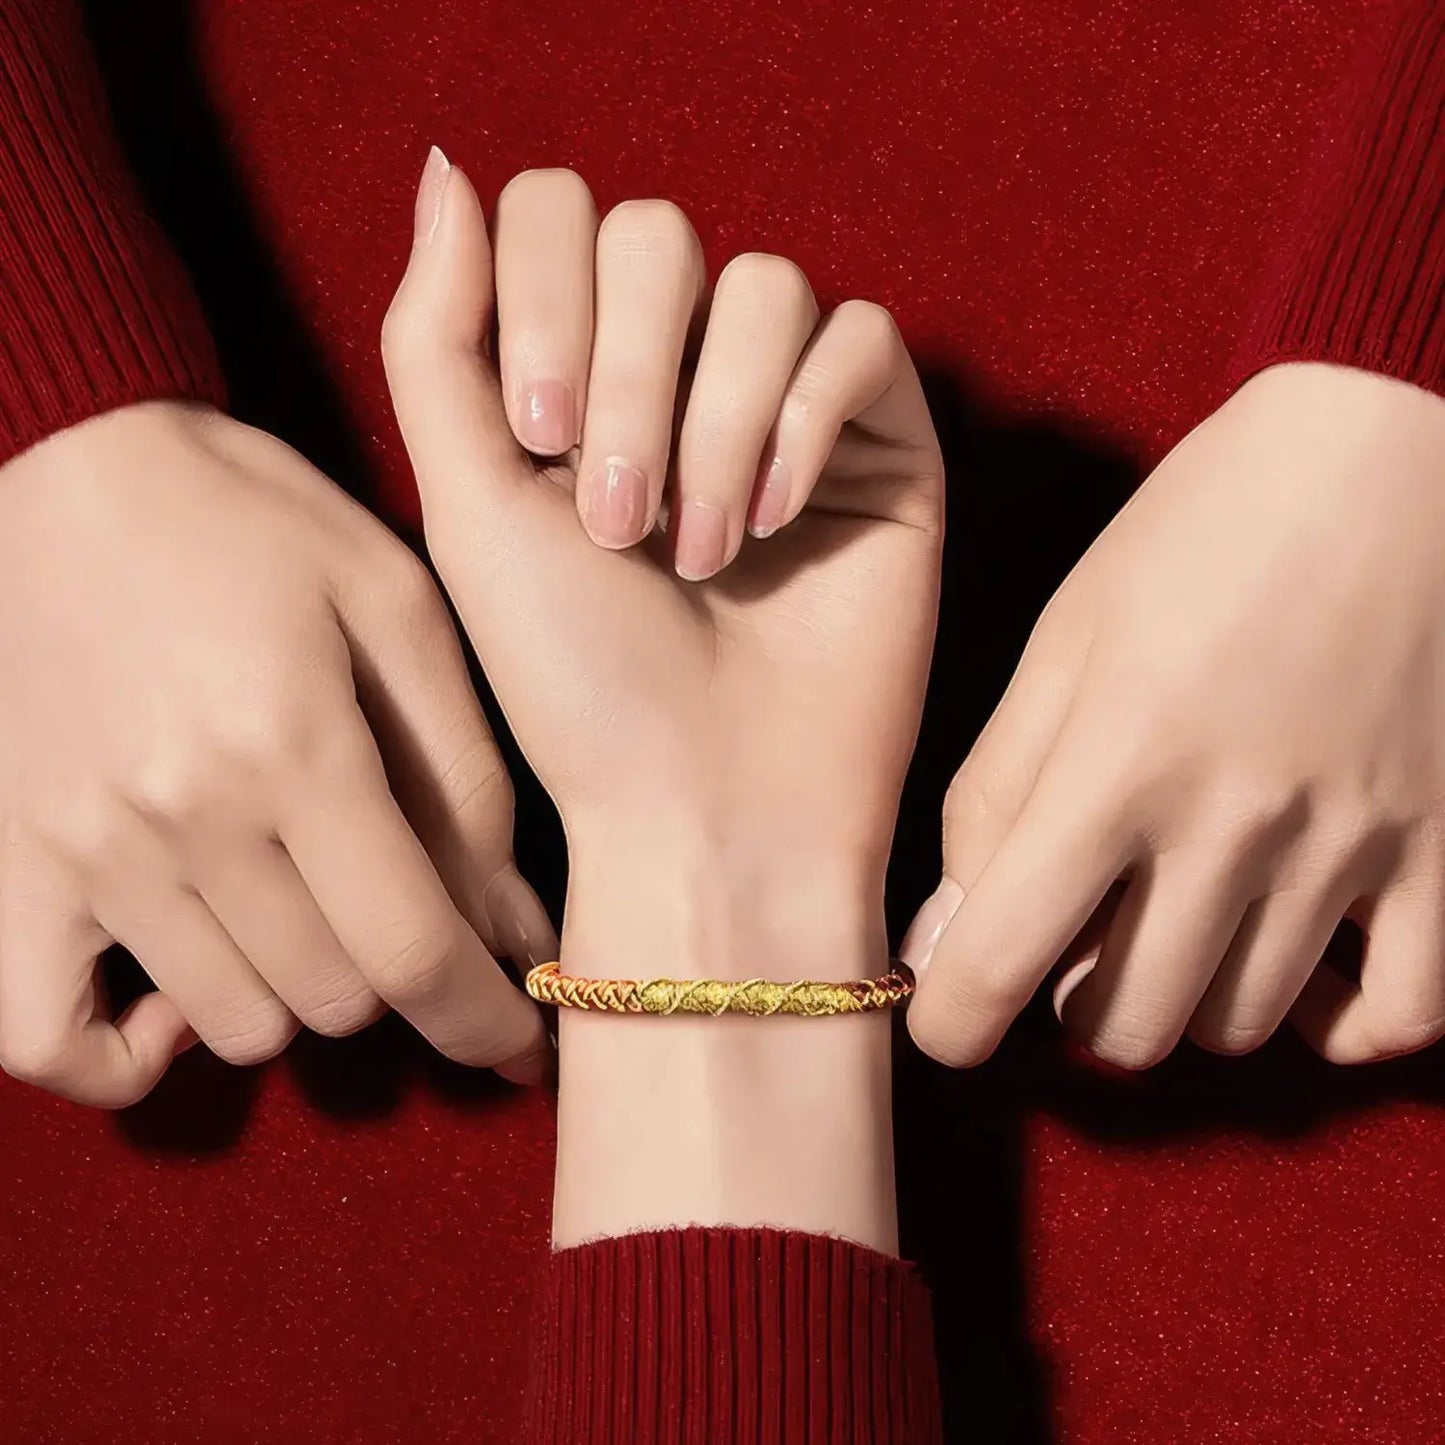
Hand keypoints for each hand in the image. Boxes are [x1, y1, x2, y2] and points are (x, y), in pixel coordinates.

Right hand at [0, 401, 555, 1107]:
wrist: (62, 463)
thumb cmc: (253, 521)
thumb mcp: (395, 607)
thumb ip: (463, 775)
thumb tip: (516, 925)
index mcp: (295, 743)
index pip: (412, 951)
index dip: (483, 1020)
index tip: (522, 1046)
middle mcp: (182, 815)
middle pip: (336, 997)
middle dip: (402, 977)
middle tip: (409, 916)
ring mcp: (80, 850)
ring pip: (236, 1021)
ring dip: (302, 993)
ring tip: (312, 913)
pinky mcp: (5, 862)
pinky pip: (48, 1038)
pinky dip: (130, 1053)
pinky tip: (185, 993)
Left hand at [382, 157, 942, 1249]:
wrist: (711, 814)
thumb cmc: (580, 685)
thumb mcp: (469, 508)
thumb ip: (439, 338)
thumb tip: (446, 167)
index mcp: (575, 381)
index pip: (559, 215)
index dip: (545, 299)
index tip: (536, 443)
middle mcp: (681, 378)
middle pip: (662, 237)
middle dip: (629, 373)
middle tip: (617, 523)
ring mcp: (787, 408)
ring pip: (767, 285)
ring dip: (714, 421)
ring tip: (699, 553)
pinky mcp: (886, 446)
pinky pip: (861, 340)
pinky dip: (807, 424)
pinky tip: (777, 525)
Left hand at [904, 362, 1444, 1069]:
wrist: (1386, 449)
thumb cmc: (1197, 535)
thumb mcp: (1062, 642)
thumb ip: (995, 794)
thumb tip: (945, 930)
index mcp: (1117, 761)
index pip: (1002, 960)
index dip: (952, 1023)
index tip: (945, 1023)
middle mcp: (1234, 822)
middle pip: (1124, 1022)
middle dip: (1069, 1001)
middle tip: (1073, 935)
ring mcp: (1354, 843)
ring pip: (1237, 1024)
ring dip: (1181, 997)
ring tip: (1173, 919)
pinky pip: (1396, 1017)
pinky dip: (1329, 1023)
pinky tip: (1292, 966)